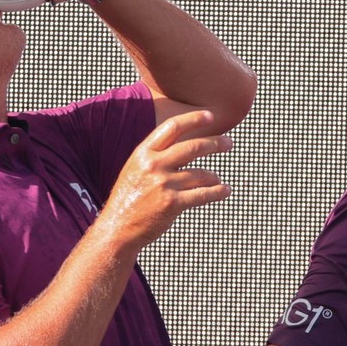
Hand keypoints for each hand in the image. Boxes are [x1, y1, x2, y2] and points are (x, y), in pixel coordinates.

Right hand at [96, 110, 231, 253]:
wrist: (117, 229)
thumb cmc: (129, 199)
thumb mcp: (135, 170)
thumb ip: (156, 156)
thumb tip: (186, 145)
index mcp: (143, 154)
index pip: (172, 127)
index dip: (193, 119)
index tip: (210, 116)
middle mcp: (153, 165)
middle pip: (193, 147)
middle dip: (215, 143)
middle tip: (229, 143)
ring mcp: (163, 184)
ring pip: (201, 173)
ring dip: (214, 176)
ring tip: (217, 180)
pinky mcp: (173, 204)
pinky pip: (204, 194)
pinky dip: (218, 192)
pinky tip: (224, 190)